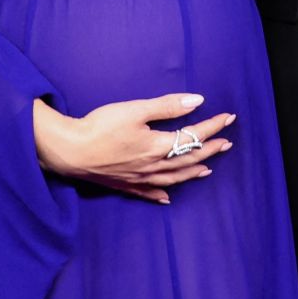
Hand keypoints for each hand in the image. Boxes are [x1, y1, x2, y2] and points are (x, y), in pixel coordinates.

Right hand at [32, 94, 235, 203]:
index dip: (212, 126)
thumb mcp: (135, 110)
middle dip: (210, 149)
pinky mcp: (124, 185)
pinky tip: (167, 197)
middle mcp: (153, 166)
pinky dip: (162, 194)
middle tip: (226, 143)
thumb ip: (167, 106)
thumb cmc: (100, 127)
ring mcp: (139, 179)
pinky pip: (149, 193)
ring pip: (173, 178)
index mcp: (157, 146)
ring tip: (207, 169)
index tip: (228, 118)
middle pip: (188, 159)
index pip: (192, 136)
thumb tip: (197, 101)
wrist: (69, 151)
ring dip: (193, 172)